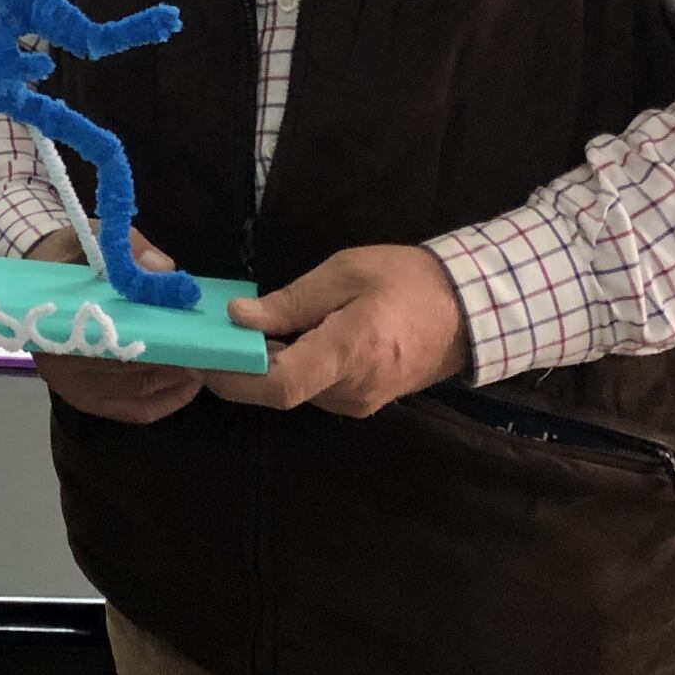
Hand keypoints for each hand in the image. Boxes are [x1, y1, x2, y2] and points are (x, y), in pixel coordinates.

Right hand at [26, 225, 204, 424]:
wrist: (40, 272)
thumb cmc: (71, 256)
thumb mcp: (98, 240)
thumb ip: (132, 250)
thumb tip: (163, 269)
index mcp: (60, 320)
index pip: (116, 337)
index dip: (158, 338)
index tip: (192, 332)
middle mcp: (60, 362)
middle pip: (130, 371)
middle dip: (175, 362)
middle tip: (212, 351)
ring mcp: (72, 386)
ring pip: (137, 394)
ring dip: (175, 383)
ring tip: (206, 363)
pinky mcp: (86, 400)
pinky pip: (133, 410)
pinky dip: (164, 402)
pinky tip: (189, 386)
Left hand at [202, 244, 469, 417]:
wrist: (471, 309)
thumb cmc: (408, 280)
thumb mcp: (345, 273)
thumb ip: (291, 301)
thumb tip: (238, 317)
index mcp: (348, 354)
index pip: (279, 385)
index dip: (233, 375)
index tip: (203, 354)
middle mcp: (351, 391)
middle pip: (279, 390)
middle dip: (240, 366)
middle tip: (211, 334)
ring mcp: (359, 402)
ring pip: (295, 391)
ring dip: (265, 365)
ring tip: (244, 330)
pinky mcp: (363, 401)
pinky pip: (314, 388)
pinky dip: (291, 366)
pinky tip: (282, 339)